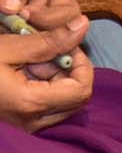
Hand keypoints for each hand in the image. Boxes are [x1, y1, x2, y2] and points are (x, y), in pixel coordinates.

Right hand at [0, 16, 90, 132]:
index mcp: (30, 103)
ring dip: (56, 80)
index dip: (81, 63)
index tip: (64, 44)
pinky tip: (23, 72)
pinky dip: (43, 88)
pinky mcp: (16, 124)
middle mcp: (30, 122)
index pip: (82, 89)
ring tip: (31, 61)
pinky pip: (44, 109)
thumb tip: (83, 26)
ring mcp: (22, 126)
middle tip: (46, 52)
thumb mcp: (8, 46)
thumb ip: (49, 39)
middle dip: (68, 71)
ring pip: (62, 105)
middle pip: (75, 98)